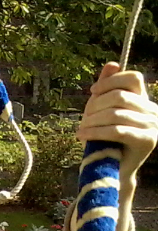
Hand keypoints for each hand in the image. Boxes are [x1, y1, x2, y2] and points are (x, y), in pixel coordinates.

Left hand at [77, 62, 157, 177]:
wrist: (112, 167)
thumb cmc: (105, 136)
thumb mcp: (102, 108)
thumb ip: (107, 87)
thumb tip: (112, 63)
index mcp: (143, 99)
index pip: (133, 77)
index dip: (110, 81)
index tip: (92, 92)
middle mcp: (153, 109)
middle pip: (120, 95)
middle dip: (95, 105)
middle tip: (83, 118)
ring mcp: (153, 125)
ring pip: (116, 113)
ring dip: (92, 121)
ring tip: (81, 129)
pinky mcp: (147, 140)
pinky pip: (117, 130)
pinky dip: (95, 132)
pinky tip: (81, 136)